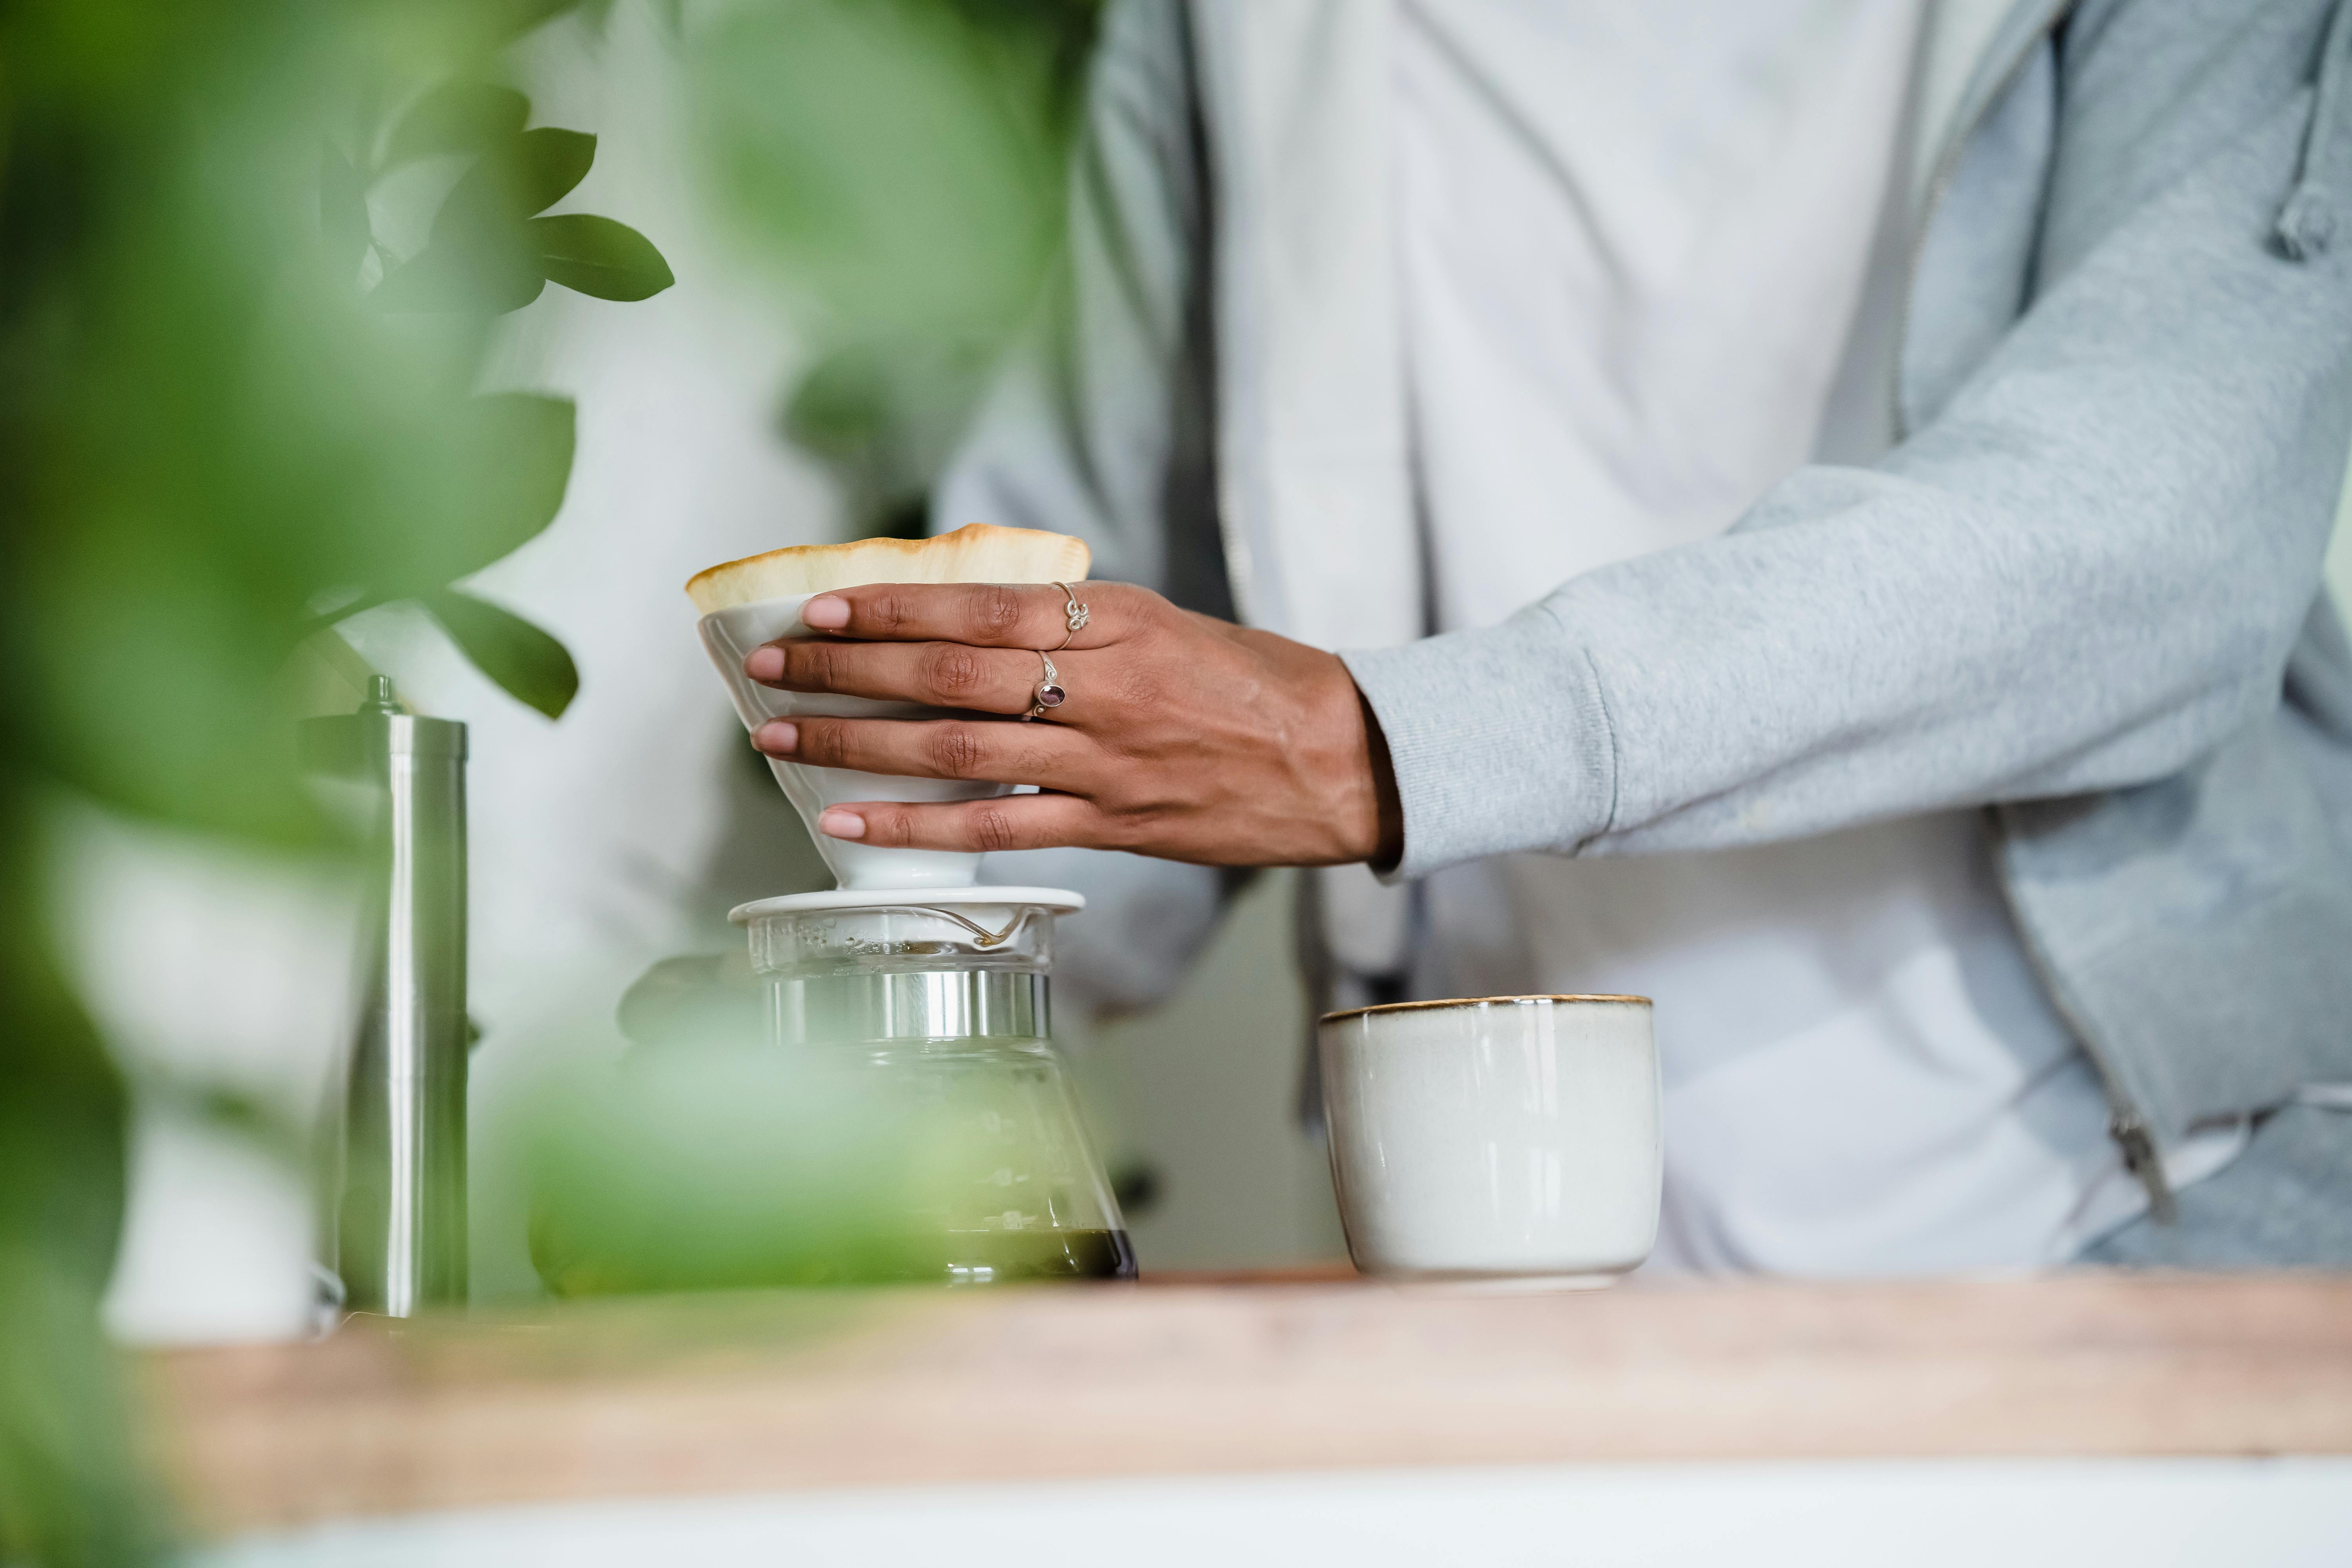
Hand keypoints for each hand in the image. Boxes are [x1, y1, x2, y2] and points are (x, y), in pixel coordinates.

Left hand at [743, 582, 1401, 867]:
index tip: (822, 609)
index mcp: (1120, 622)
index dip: (892, 610)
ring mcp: (1109, 761)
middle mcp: (1107, 686)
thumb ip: (1079, 625)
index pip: (980, 609)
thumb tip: (976, 622)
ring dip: (858, 741)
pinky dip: (916, 826)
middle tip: (773, 668)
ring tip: (782, 735)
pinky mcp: (1116, 825)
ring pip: (958, 749)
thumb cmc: (1257, 684)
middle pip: (951, 675)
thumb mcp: (1168, 625)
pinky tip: (851, 819)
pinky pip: (997, 828)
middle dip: (849, 671)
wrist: (1349, 759)